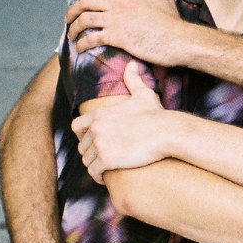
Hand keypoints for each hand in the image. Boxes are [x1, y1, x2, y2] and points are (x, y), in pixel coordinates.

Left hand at [66, 0, 181, 60]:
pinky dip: (82, 43)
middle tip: (68, 18)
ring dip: (73, 28)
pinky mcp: (117, 36)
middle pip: (85, 1)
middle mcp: (118, 2)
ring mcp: (116, 18)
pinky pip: (92, 38)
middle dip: (72, 10)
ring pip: (84, 19)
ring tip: (71, 35)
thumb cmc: (171, 20)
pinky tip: (79, 48)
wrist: (178, 39)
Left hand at [71, 65, 166, 181]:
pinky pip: (93, 172)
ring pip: (86, 161)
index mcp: (99, 114)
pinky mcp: (106, 160)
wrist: (166, 132)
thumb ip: (133, 80)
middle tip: (101, 158)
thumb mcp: (143, 94)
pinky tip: (105, 177)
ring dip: (94, 166)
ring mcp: (100, 145)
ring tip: (103, 169)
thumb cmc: (156, 115)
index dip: (82, 136)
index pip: (76, 126)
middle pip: (81, 146)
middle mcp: (95, 129)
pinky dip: (97, 176)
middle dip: (90, 153)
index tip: (92, 142)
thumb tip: (132, 65)